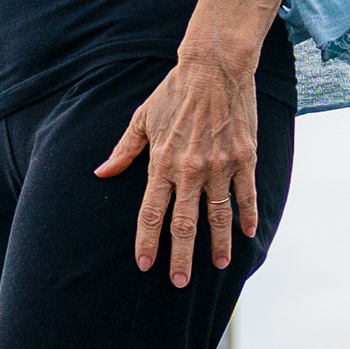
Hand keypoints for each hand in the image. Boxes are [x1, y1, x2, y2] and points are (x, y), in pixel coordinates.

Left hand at [96, 51, 262, 286]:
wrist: (214, 66)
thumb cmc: (175, 90)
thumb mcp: (143, 119)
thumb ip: (124, 150)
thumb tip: (102, 172)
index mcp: (162, 162)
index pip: (151, 213)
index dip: (147, 242)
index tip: (145, 264)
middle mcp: (189, 169)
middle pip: (184, 224)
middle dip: (181, 256)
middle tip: (180, 282)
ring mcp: (219, 165)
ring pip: (218, 216)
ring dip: (218, 244)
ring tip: (220, 264)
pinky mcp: (243, 157)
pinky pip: (245, 194)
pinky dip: (247, 215)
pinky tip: (247, 233)